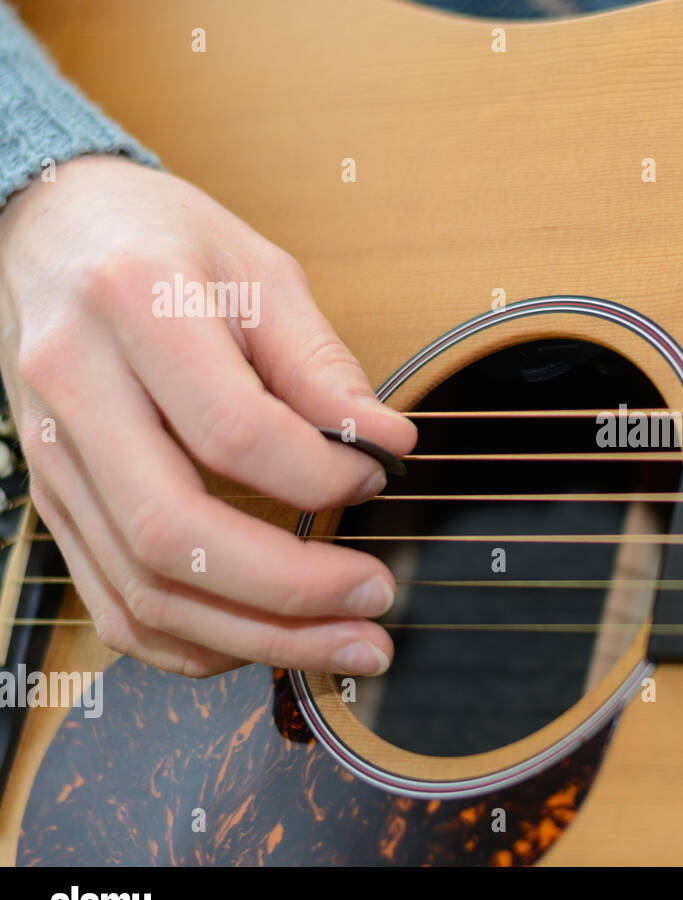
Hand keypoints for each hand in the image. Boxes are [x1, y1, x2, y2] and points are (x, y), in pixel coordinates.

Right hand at [0, 155, 416, 676]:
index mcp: (133, 307)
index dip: (320, 474)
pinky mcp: (52, 502)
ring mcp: (50, 459)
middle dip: (292, 589)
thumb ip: (321, 362)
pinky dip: (192, 643)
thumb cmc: (162, 241)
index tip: (378, 475)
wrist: (52, 231)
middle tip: (377, 598)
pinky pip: (113, 605)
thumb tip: (389, 443)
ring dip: (257, 636)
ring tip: (347, 642)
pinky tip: (263, 641)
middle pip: (176, 533)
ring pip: (144, 588)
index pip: (233, 430)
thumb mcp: (259, 270)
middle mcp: (75, 391)